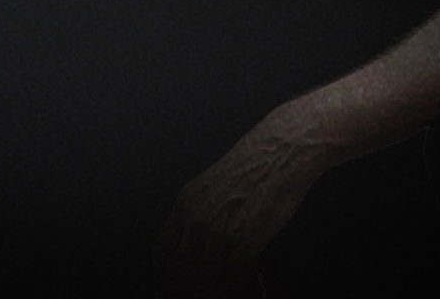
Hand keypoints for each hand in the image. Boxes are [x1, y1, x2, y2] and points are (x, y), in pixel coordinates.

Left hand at [156, 117, 328, 296]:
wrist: (277, 155)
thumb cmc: (250, 166)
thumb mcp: (209, 186)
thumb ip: (198, 212)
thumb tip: (194, 237)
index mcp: (185, 205)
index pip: (162, 248)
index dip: (166, 269)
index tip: (171, 279)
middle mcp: (196, 220)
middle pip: (181, 267)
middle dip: (188, 282)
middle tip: (199, 288)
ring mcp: (219, 233)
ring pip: (206, 275)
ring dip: (215, 284)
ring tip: (223, 285)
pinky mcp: (245, 243)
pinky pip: (233, 276)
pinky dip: (237, 282)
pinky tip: (244, 280)